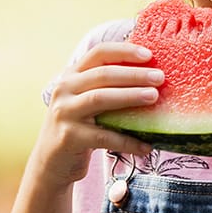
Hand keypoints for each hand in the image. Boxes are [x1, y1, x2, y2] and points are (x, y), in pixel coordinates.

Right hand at [29, 42, 160, 187]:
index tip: (149, 55)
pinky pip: (104, 136)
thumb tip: (152, 75)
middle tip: (159, 77)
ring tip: (154, 97)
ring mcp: (64, 112)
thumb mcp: (89, 100)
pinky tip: (146, 145)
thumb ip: (110, 86)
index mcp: (72, 75)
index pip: (99, 53)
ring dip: (130, 96)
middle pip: (102, 74)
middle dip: (133, 74)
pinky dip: (127, 141)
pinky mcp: (68, 137)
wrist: (52, 162)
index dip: (124, 51)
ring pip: (100, 98)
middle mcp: (64, 89)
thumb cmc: (80, 127)